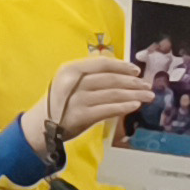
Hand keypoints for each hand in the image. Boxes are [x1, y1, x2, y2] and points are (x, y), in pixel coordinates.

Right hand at [37, 50, 151, 152]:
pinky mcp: (81, 116)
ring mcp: (77, 100)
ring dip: (133, 94)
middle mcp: (73, 82)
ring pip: (112, 94)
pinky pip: (108, 109)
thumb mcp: (70, 82)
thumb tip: (121, 71)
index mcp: (70, 69)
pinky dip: (123, 106)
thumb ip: (90, 75)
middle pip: (110, 79)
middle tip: (147, 85)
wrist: (41, 126)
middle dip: (132, 81)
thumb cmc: (61, 102)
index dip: (121, 66)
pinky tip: (135, 105)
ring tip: (148, 96)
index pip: (102, 63)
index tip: (136, 70)